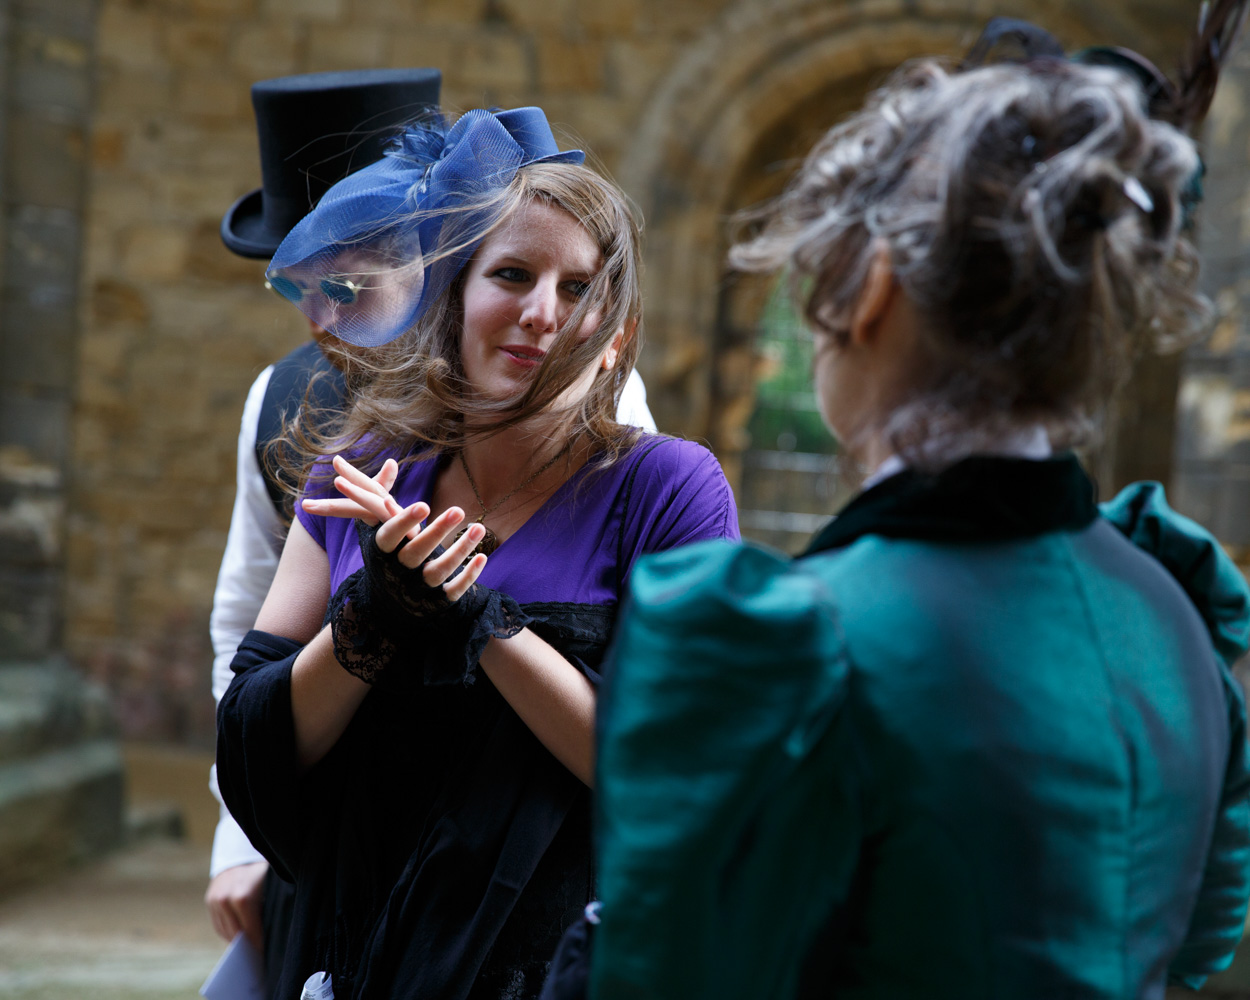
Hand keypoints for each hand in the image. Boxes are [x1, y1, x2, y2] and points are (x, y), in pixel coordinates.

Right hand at [205, 861, 266, 949]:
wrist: (243, 851)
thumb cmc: (264, 870)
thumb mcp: (272, 886)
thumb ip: (270, 908)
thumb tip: (274, 933)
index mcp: (242, 896)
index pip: (250, 930)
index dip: (258, 943)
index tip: (265, 953)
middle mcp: (224, 898)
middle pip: (236, 933)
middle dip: (248, 944)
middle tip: (258, 953)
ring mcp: (214, 899)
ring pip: (225, 931)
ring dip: (237, 939)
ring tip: (249, 946)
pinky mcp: (209, 899)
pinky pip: (218, 924)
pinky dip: (228, 932)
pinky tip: (239, 934)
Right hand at [307, 454, 486, 600]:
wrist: (390, 605)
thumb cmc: (388, 555)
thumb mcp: (380, 527)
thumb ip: (383, 494)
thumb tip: (391, 462)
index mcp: (381, 553)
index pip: (389, 537)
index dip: (405, 522)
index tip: (424, 505)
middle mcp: (397, 573)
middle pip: (415, 553)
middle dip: (437, 532)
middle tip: (458, 509)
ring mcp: (417, 589)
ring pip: (438, 571)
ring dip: (460, 550)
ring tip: (479, 527)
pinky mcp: (437, 602)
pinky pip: (454, 590)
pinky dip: (468, 575)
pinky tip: (483, 557)